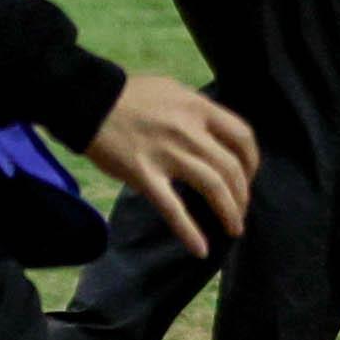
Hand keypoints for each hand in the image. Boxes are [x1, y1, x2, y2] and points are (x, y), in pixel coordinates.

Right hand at [83, 72, 257, 256]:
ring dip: (229, 212)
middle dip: (243, 194)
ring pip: (212, 187)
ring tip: (234, 229)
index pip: (242, 136)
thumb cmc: (130, 95)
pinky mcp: (144, 175)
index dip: (252, 161)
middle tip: (241, 210)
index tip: (249, 176)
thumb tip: (214, 130)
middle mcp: (190, 132)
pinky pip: (172, 208)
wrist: (87, 100)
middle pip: (231, 167)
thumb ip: (196, 110)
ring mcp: (167, 154)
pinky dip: (189, 231)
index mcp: (199, 108)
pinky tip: (200, 249)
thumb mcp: (173, 90)